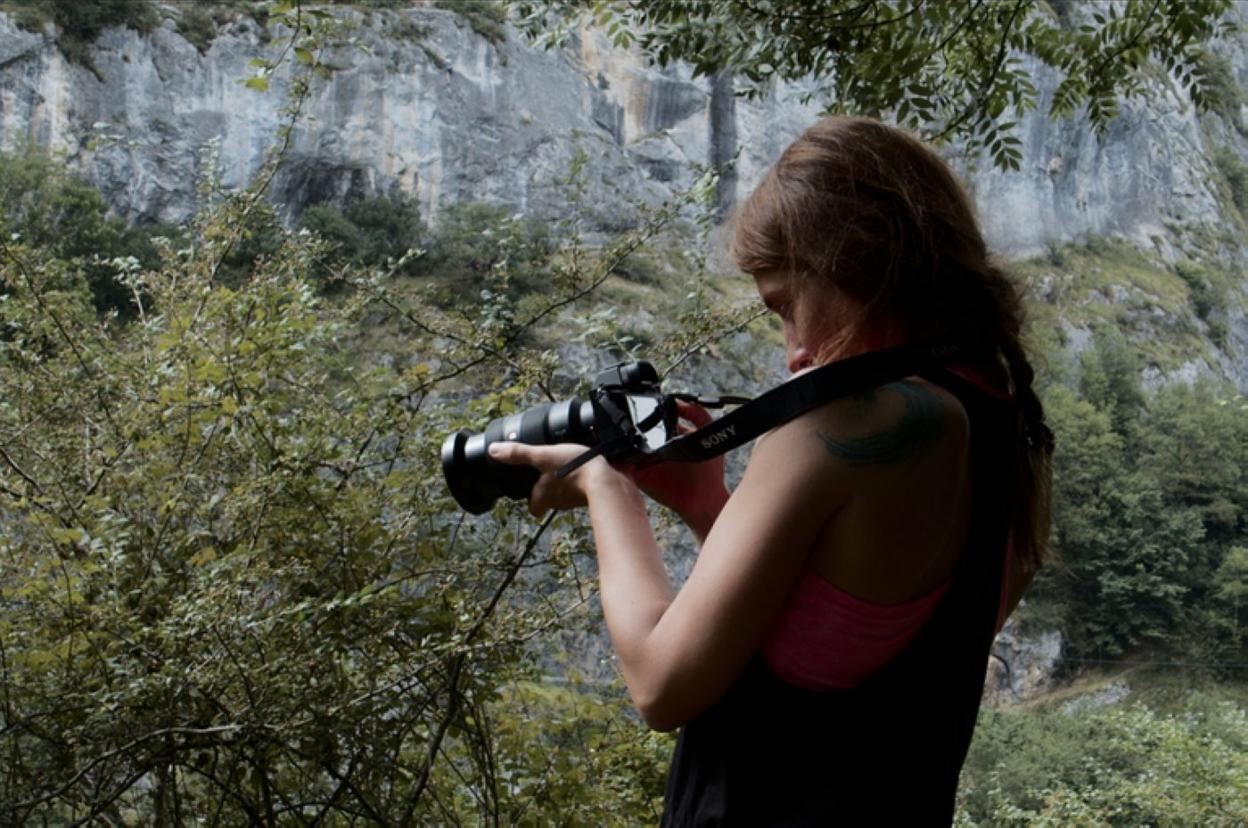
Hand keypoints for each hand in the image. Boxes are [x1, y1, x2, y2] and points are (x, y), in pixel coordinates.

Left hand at [487, 441, 631, 517]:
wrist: (606, 479)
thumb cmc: (573, 469)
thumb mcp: (542, 455)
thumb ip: (518, 453)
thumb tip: (493, 450)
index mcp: (543, 497)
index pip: (533, 508)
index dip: (531, 500)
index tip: (531, 489)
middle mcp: (558, 503)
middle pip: (548, 501)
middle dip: (548, 489)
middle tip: (547, 473)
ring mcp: (575, 500)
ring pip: (565, 495)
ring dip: (564, 484)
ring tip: (565, 467)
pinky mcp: (589, 495)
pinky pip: (580, 490)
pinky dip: (579, 482)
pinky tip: (581, 469)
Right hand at [626, 400, 728, 540]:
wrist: (704, 500)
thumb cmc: (709, 471)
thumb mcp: (707, 432)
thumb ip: (696, 413)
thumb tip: (676, 400)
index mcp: (668, 436)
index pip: (651, 420)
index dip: (644, 412)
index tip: (637, 404)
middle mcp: (654, 448)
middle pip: (634, 432)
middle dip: (628, 426)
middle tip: (625, 421)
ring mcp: (645, 463)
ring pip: (625, 447)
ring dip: (622, 442)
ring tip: (623, 436)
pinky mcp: (639, 477)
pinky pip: (623, 466)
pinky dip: (620, 460)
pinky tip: (624, 453)